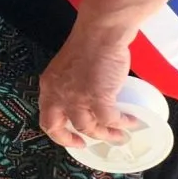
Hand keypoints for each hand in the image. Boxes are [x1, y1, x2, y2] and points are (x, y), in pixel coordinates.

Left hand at [37, 29, 136, 149]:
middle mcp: (58, 94)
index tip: (73, 137)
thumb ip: (69, 86)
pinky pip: (110, 120)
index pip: (46, 118)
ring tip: (120, 135)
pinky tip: (130, 121)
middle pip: (56, 127)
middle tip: (87, 144)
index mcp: (49, 86)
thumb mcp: (68, 69)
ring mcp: (76, 97)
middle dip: (71, 140)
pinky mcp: (97, 97)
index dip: (58, 133)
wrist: (100, 34)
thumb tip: (84, 102)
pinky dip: (121, 123)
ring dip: (106, 135)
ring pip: (88, 128)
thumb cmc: (89, 46)